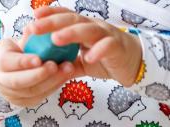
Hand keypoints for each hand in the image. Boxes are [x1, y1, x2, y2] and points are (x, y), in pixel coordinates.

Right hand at [0, 32, 76, 108]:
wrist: (7, 72)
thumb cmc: (14, 52)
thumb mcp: (16, 42)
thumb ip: (27, 39)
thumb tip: (38, 27)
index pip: (6, 62)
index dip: (23, 62)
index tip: (39, 58)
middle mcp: (0, 80)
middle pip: (19, 81)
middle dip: (39, 74)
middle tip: (55, 65)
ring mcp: (12, 95)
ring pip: (32, 91)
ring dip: (52, 80)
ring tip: (67, 69)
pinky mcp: (25, 103)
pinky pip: (41, 96)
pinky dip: (54, 86)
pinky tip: (65, 76)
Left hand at [27, 5, 143, 86]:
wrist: (136, 63)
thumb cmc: (108, 59)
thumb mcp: (84, 62)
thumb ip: (68, 62)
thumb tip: (48, 68)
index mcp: (84, 27)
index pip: (65, 16)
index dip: (50, 14)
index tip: (33, 17)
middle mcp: (94, 27)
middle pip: (72, 20)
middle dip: (52, 23)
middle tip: (34, 27)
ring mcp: (106, 35)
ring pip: (87, 30)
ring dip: (70, 33)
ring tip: (55, 39)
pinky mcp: (117, 47)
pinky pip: (107, 46)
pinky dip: (98, 51)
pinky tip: (88, 58)